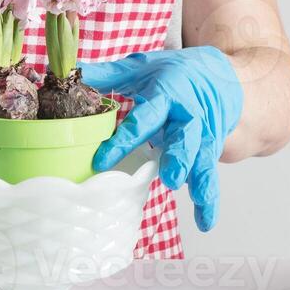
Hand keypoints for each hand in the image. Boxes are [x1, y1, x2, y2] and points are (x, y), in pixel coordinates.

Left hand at [82, 48, 244, 230]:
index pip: (143, 118)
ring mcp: (203, 134)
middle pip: (186, 136)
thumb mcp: (143, 68)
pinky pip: (211, 175)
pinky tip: (205, 221)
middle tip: (172, 179)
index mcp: (166, 93)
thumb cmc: (174, 74)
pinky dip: (210, 200)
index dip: (123, 140)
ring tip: (198, 199)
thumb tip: (69, 75)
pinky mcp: (212, 150)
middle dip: (181, 156)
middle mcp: (188, 115)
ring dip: (201, 179)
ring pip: (203, 157)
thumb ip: (109, 74)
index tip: (102, 161)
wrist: (220, 78)